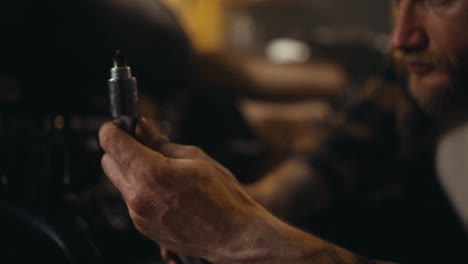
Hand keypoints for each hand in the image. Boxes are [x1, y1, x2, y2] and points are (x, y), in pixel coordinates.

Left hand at [99, 118, 267, 261]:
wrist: (233, 234)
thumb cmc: (221, 196)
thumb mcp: (194, 158)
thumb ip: (160, 143)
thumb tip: (141, 128)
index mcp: (150, 172)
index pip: (111, 143)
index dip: (113, 128)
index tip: (121, 125)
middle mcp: (138, 196)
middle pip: (108, 162)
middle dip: (121, 149)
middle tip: (143, 144)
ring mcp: (138, 215)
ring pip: (120, 182)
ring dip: (132, 170)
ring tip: (162, 171)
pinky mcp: (143, 227)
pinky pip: (131, 200)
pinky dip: (141, 189)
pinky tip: (165, 189)